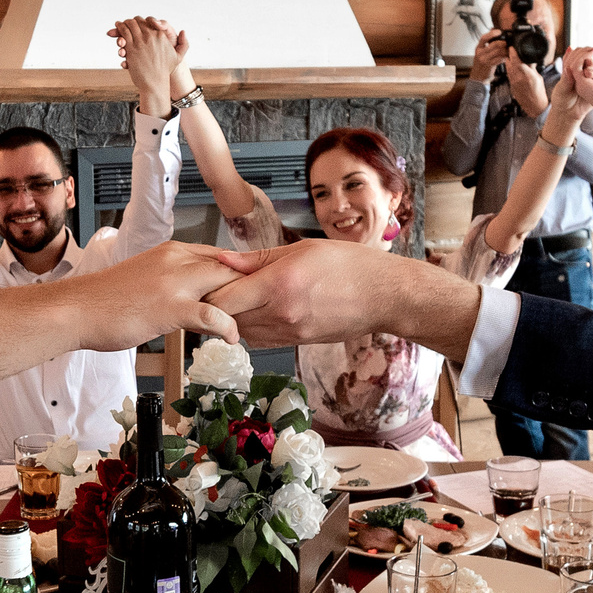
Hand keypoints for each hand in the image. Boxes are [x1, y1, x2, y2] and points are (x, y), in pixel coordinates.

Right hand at [64, 242, 241, 349]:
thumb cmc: (106, 300)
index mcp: (172, 251)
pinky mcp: (170, 307)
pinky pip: (212, 314)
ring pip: (226, 284)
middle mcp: (177, 260)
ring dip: (243, 305)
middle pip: (230, 266)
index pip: (219, 254)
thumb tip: (198, 299)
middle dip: (251, 286)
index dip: (241, 271)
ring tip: (253, 323)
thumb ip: (175, 282)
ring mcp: (175, 283)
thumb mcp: (148, 279)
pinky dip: (227, 327)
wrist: (76, 309)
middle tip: (266, 306)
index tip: (257, 287)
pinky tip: (231, 338)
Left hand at [110, 16, 184, 112]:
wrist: (155, 82)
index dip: (142, 21)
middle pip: (137, 21)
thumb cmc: (165, 71)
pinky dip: (119, 29)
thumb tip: (183, 31)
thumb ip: (184, 44)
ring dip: (122, 24)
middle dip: (131, 21)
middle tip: (126, 23)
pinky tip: (116, 29)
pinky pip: (123, 33)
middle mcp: (150, 36)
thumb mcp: (178, 57)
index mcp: (161, 35)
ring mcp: (140, 41)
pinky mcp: (130, 47)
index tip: (137, 23)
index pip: (149, 21)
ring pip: (129, 25)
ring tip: (118, 24)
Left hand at [205, 241, 478, 355]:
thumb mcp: (302, 250)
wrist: (384, 296)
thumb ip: (257, 259)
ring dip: (236, 318)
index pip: (222, 301)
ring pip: (243, 332)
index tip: (208, 280)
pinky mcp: (298, 343)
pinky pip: (262, 340)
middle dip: (218, 306)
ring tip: (242, 298)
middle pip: (228, 320)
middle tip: (220, 288)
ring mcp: (289, 333)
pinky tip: (261, 310)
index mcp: (278, 285)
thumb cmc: (350, 265)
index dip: (209, 292)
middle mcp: (280, 314)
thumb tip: (222, 260)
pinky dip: (253, 327)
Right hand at [469, 30, 507, 83]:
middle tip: (507, 43)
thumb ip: (486, 45)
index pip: (483, 38)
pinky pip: (500, 59)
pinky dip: (504, 57)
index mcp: (478, 48)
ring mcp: (484, 59)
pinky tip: (506, 57)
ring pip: (498, 51)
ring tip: (508, 50)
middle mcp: (480, 53)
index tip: (499, 31)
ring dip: (505, 50)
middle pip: (494, 44)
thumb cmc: (481, 64)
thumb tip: (495, 35)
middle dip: (503, 43)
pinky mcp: (489, 65)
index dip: (492, 34)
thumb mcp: (481, 53)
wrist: (477, 77)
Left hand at [503, 56, 546, 116]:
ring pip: (508, 68)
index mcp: (527, 75)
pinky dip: (510, 69)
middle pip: (510, 63)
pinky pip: (509, 75)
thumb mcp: (538, 78)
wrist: (535, 107)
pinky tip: (513, 67)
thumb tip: (529, 59)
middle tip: (511, 50)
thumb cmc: (539, 93)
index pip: (517, 61)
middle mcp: (518, 79)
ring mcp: (514, 83)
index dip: (513, 53)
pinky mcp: (511, 86)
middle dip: (509, 56)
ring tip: (512, 57)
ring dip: (509, 62)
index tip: (511, 47)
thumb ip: (532, 68)